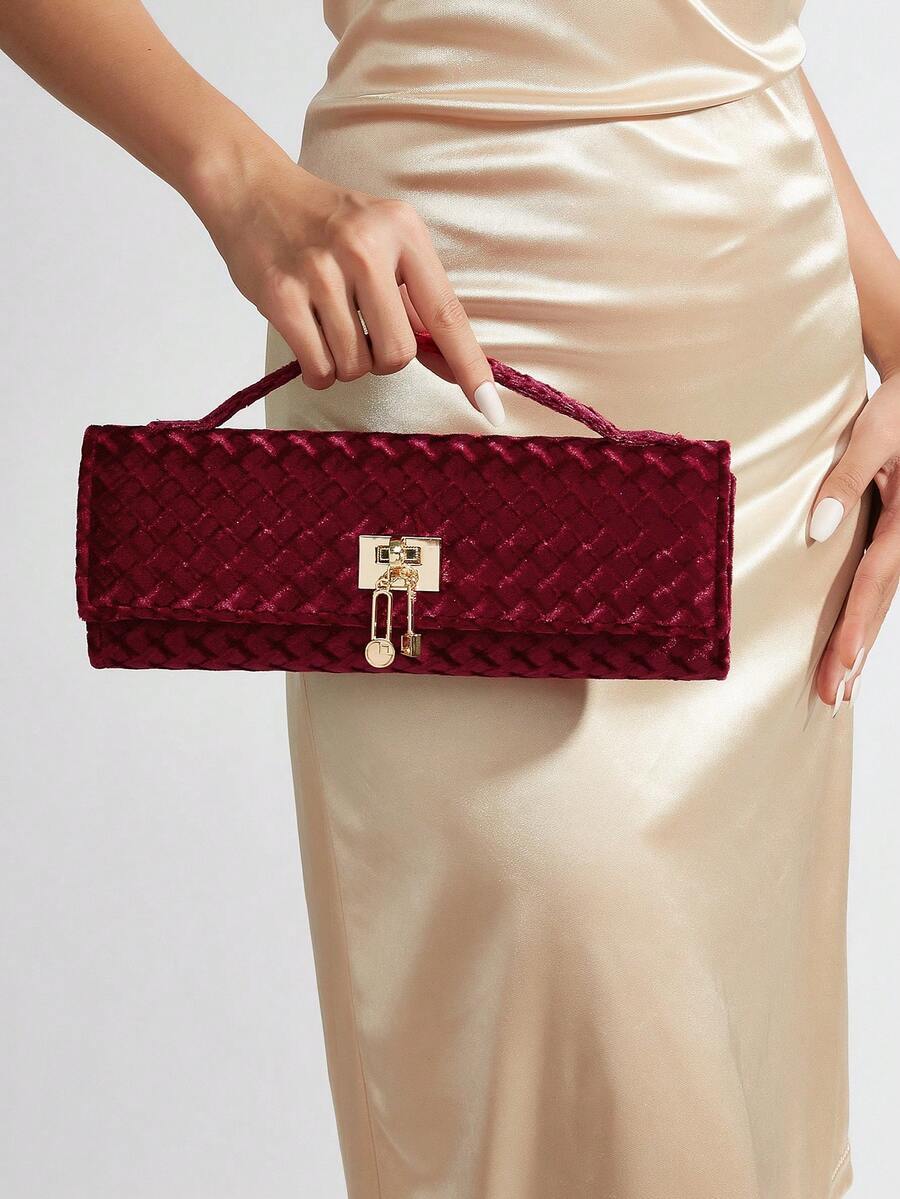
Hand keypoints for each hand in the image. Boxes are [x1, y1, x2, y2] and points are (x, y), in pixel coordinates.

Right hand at [184, 149, 504, 423]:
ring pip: (356, 365)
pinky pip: (318, 368)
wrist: (251, 188)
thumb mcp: (383, 244)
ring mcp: (321, 271)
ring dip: (344, 362)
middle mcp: (365, 247)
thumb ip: (416, 303)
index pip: (446, 314)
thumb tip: (453, 367)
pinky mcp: (282, 295)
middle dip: (382, 358)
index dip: (470, 366)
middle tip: (359, 327)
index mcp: (403, 232)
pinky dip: (317, 371)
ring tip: (327, 323)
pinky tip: (307, 339)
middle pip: (398, 354)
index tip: (490, 407)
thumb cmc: (326, 225)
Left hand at [809, 372, 899, 711]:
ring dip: (860, 644)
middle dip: (855, 652)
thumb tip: (817, 528)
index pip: (876, 579)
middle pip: (880, 602)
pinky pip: (882, 585)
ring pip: (883, 601)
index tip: (839, 664)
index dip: (856, 624)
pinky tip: (852, 650)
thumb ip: (849, 478)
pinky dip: (866, 619)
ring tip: (836, 689)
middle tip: (829, 697)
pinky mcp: (897, 537)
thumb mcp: (875, 431)